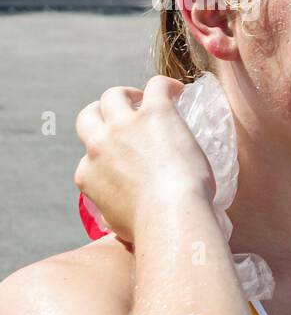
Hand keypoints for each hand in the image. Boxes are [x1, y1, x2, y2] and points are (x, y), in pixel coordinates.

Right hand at [74, 75, 216, 244]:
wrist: (170, 212)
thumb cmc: (152, 228)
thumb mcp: (120, 226)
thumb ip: (116, 215)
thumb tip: (123, 222)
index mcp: (87, 174)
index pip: (90, 159)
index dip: (108, 156)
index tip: (127, 160)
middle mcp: (98, 146)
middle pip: (89, 117)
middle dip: (101, 114)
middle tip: (125, 116)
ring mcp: (124, 126)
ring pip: (113, 95)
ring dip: (127, 95)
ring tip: (146, 99)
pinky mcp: (154, 113)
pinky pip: (155, 86)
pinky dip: (166, 85)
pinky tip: (179, 91)